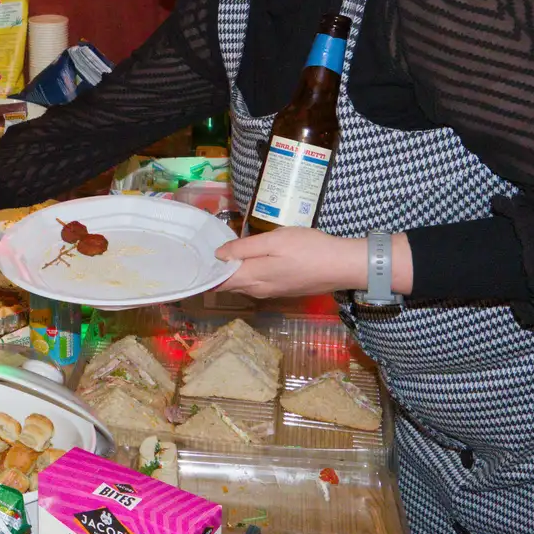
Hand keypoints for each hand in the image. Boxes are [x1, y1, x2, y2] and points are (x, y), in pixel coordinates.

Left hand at [213, 228, 412, 299]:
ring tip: (220, 255)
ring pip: (242, 284)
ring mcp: (271, 292)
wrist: (341, 266)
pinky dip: (246, 274)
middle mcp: (258, 290)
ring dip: (230, 273)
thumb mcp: (274, 241)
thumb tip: (218, 255)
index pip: (218, 282)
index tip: (192, 261)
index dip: (204, 273)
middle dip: (215, 273)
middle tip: (201, 255)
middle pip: (229, 284)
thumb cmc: (308, 249)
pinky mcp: (282, 290)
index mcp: (252, 278)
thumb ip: (244, 248)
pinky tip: (246, 261)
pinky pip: (256, 284)